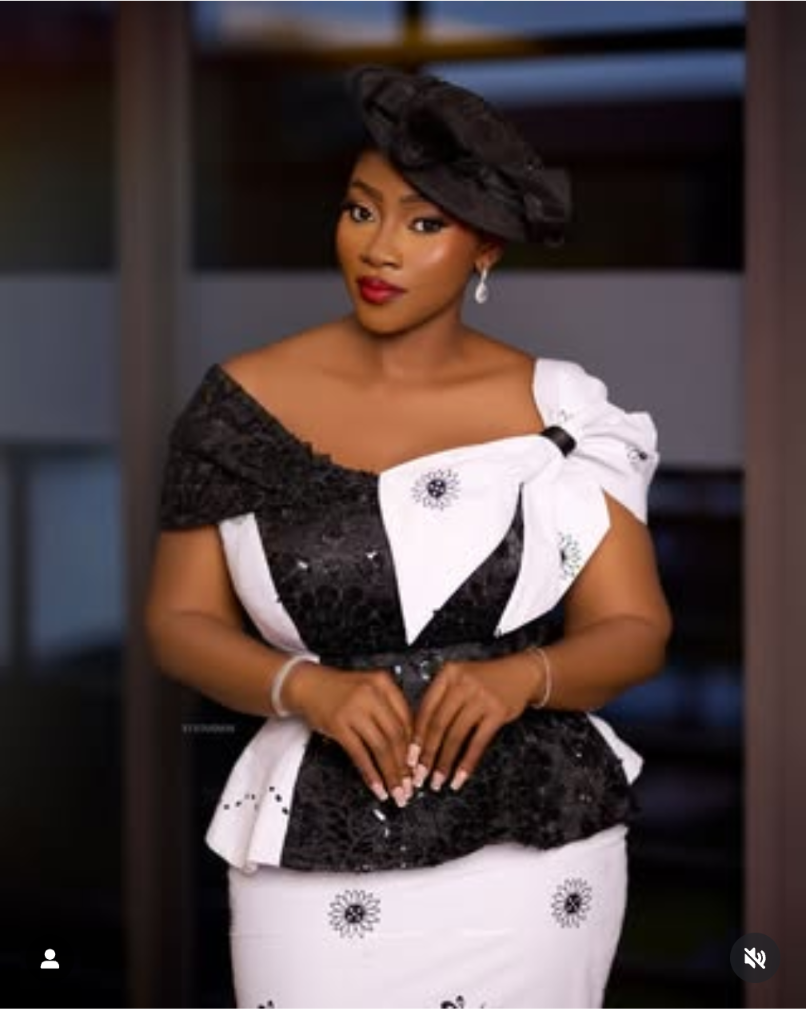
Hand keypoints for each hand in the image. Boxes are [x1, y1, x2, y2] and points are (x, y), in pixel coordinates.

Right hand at [285, 662, 413, 805]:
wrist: (307, 684)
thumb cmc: (339, 690)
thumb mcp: (368, 690)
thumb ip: (387, 710)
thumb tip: (407, 747)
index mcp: (383, 683)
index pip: (407, 719)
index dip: (414, 747)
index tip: (416, 766)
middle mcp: (371, 694)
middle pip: (396, 735)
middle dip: (405, 765)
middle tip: (409, 785)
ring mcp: (354, 709)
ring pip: (381, 747)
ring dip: (390, 773)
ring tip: (396, 791)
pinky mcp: (337, 724)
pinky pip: (359, 754)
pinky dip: (370, 773)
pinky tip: (377, 786)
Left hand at [409, 655, 539, 792]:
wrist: (521, 674)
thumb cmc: (484, 680)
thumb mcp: (459, 679)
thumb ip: (440, 699)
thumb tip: (416, 737)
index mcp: (448, 674)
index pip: (426, 708)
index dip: (415, 736)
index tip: (408, 758)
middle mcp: (462, 683)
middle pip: (438, 724)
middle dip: (427, 754)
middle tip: (419, 775)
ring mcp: (481, 697)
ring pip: (456, 736)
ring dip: (445, 763)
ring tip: (438, 781)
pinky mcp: (498, 712)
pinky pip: (478, 743)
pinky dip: (467, 763)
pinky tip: (459, 778)